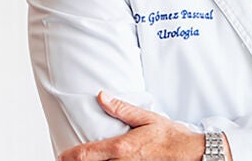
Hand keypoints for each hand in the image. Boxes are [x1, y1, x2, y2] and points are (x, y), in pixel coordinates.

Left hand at [57, 91, 204, 160]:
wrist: (190, 154)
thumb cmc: (170, 136)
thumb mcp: (146, 117)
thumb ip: (122, 109)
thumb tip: (101, 97)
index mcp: (121, 148)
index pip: (86, 155)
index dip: (69, 156)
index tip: (61, 155)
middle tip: (68, 158)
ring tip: (84, 160)